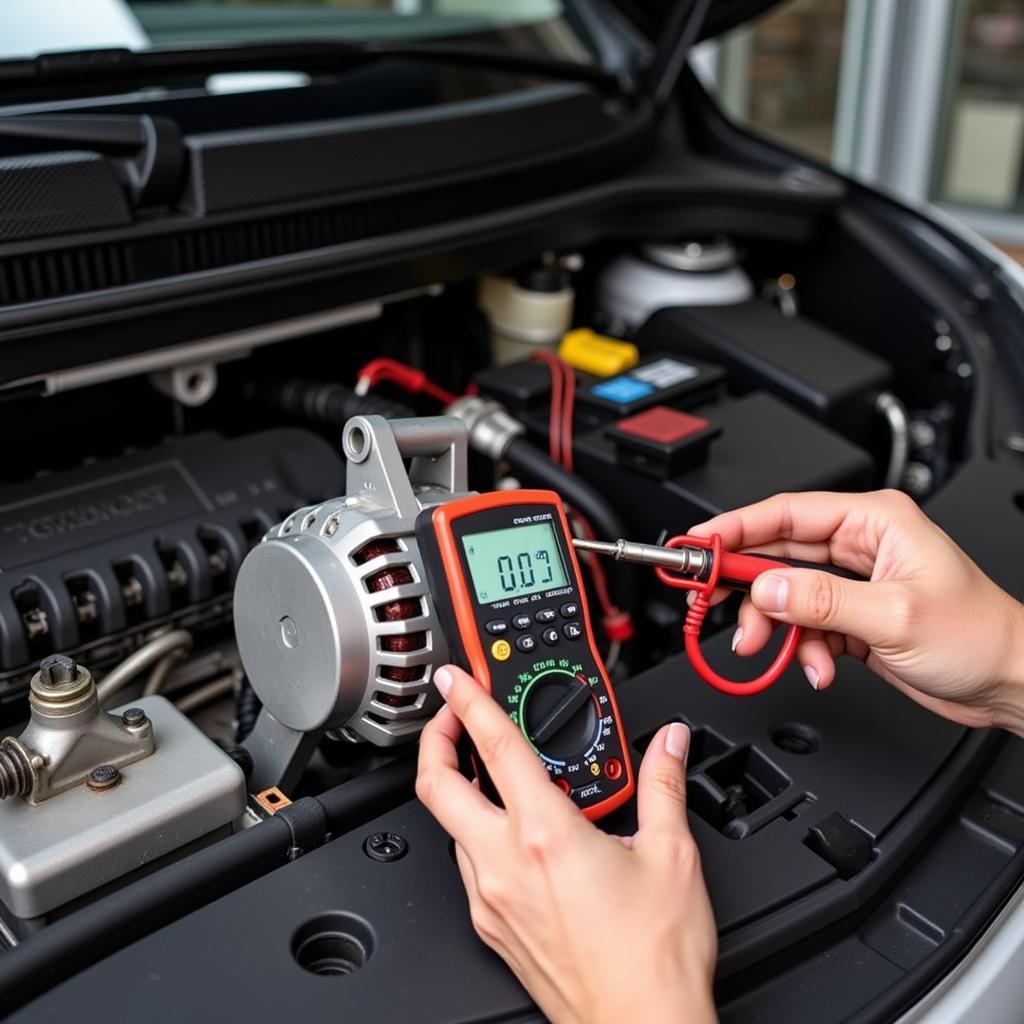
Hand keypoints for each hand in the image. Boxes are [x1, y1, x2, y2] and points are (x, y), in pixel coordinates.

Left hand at [416, 664, 717, 1023]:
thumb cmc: (653, 958)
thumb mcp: (673, 855)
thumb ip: (664, 785)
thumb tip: (670, 744)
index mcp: (545, 834)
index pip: (494, 747)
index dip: (468, 701)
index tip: (453, 678)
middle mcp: (504, 864)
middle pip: (437, 786)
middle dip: (435, 741)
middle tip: (451, 718)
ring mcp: (491, 899)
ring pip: (452, 828)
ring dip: (462, 791)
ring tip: (493, 774)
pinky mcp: (492, 928)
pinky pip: (469, 866)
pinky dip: (480, 835)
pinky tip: (513, 834)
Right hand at [691, 489, 1023, 732]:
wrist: (1010, 684)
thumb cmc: (978, 637)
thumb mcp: (893, 616)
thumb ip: (821, 601)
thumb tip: (765, 590)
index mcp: (873, 521)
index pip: (785, 513)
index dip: (734, 527)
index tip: (698, 545)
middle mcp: (858, 545)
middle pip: (775, 552)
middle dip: (745, 584)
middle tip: (709, 599)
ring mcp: (851, 581)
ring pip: (783, 593)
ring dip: (771, 626)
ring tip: (766, 650)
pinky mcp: (849, 615)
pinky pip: (801, 624)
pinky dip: (798, 648)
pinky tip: (815, 667)